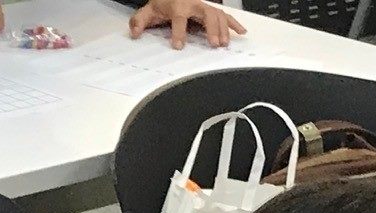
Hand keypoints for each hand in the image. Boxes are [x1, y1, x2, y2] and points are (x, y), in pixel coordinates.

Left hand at [129, 0, 245, 47]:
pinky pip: (224, 15)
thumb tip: (134, 32)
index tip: (178, 45)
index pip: (179, 18)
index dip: (179, 32)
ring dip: (223, 29)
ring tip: (223, 44)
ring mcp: (204, 6)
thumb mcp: (147, 11)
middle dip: (210, 28)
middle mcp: (193, 4)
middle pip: (205, 14)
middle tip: (212, 44)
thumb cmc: (162, 3)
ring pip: (217, 14)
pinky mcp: (210, 9)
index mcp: (177, 5)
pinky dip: (234, 23)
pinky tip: (241, 32)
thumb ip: (139, 22)